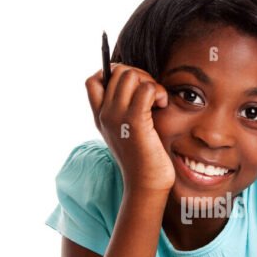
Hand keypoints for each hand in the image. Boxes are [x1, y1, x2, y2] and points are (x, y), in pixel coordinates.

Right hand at [85, 64, 175, 193]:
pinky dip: (158, 91)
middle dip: (139, 75)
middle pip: (117, 72)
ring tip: (157, 100)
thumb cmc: (143, 159)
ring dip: (149, 82)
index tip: (132, 85)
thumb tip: (138, 83)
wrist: (146, 184)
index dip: (112, 72)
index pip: (93, 80)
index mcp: (100, 116)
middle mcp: (105, 114)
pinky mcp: (135, 121)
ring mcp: (117, 117)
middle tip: (152, 93)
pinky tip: (162, 105)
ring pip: (131, 75)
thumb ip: (124, 110)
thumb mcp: (126, 132)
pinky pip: (147, 88)